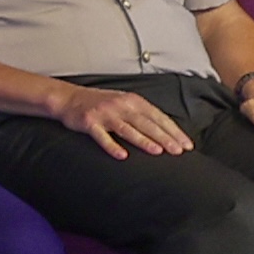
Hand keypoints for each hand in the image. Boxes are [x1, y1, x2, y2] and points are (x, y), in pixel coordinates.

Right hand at [59, 84, 191, 160]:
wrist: (67, 98)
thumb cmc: (100, 103)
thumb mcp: (124, 103)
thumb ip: (142, 114)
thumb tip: (166, 132)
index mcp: (133, 100)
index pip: (158, 117)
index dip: (174, 131)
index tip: (186, 145)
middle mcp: (120, 105)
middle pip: (146, 123)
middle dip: (164, 137)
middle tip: (178, 151)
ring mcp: (104, 113)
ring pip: (127, 129)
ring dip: (143, 140)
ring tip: (158, 151)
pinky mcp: (89, 122)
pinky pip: (101, 136)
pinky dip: (112, 146)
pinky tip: (122, 155)